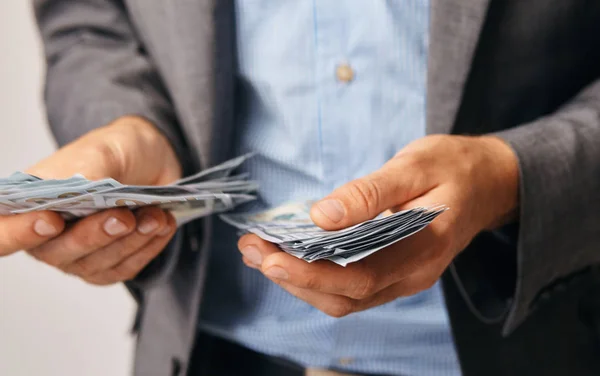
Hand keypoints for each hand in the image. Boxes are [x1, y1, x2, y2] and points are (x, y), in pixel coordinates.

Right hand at [0, 116, 180, 284]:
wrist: (152, 160)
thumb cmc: (118, 150)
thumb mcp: (103, 148)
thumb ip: (88, 170)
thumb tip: (81, 190)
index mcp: (30, 202)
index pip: (4, 231)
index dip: (19, 233)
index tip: (50, 222)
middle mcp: (47, 236)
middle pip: (59, 253)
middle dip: (95, 236)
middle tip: (124, 216)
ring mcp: (79, 254)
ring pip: (97, 264)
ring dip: (131, 241)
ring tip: (155, 216)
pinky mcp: (109, 264)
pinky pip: (125, 268)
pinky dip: (147, 248)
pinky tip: (162, 225)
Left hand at [238, 135, 518, 316]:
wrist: (489, 182)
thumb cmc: (454, 167)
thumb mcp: (416, 165)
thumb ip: (372, 192)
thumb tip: (323, 215)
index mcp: (423, 249)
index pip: (358, 277)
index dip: (309, 274)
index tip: (268, 256)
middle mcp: (412, 275)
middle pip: (343, 296)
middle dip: (291, 278)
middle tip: (250, 249)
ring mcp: (404, 278)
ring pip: (343, 298)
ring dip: (297, 280)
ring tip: (258, 252)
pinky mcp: (394, 272)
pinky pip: (350, 287)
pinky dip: (315, 276)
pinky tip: (290, 255)